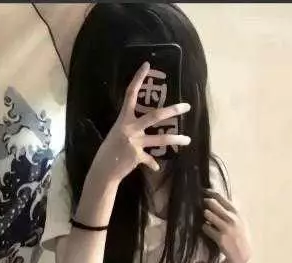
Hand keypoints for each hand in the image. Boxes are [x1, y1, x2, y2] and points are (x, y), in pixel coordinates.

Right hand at [88, 62, 190, 184]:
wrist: (103, 169)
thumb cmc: (110, 150)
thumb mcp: (118, 134)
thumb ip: (131, 129)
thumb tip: (143, 129)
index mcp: (123, 119)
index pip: (131, 94)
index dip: (138, 79)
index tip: (147, 65)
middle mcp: (129, 128)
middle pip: (155, 116)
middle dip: (172, 110)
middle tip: (187, 106)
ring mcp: (134, 142)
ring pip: (160, 140)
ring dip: (175, 139)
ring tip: (188, 140)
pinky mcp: (137, 156)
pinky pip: (150, 159)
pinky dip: (153, 164)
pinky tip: (156, 167)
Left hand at [203, 190, 251, 262]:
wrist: (242, 254)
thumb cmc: (239, 236)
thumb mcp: (239, 220)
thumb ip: (232, 210)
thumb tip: (224, 197)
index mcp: (236, 212)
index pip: (221, 197)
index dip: (210, 193)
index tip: (204, 191)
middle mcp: (232, 218)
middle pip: (213, 204)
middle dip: (205, 203)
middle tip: (201, 204)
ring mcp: (226, 228)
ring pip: (208, 214)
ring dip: (205, 215)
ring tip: (206, 218)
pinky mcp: (220, 237)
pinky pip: (206, 227)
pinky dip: (205, 228)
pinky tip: (208, 230)